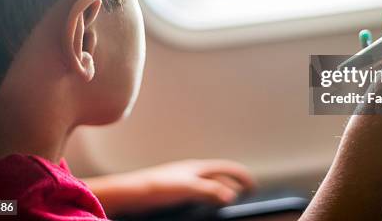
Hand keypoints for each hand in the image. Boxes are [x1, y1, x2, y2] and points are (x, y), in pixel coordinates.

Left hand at [87, 159, 255, 216]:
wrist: (129, 194)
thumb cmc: (156, 187)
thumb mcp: (187, 188)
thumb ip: (210, 191)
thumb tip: (230, 196)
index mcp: (196, 168)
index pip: (225, 168)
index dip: (240, 176)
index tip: (252, 187)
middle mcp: (190, 173)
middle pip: (218, 178)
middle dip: (232, 186)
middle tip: (244, 197)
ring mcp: (182, 184)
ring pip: (207, 189)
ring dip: (219, 195)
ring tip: (227, 206)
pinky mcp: (173, 195)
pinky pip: (196, 198)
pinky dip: (206, 203)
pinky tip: (204, 212)